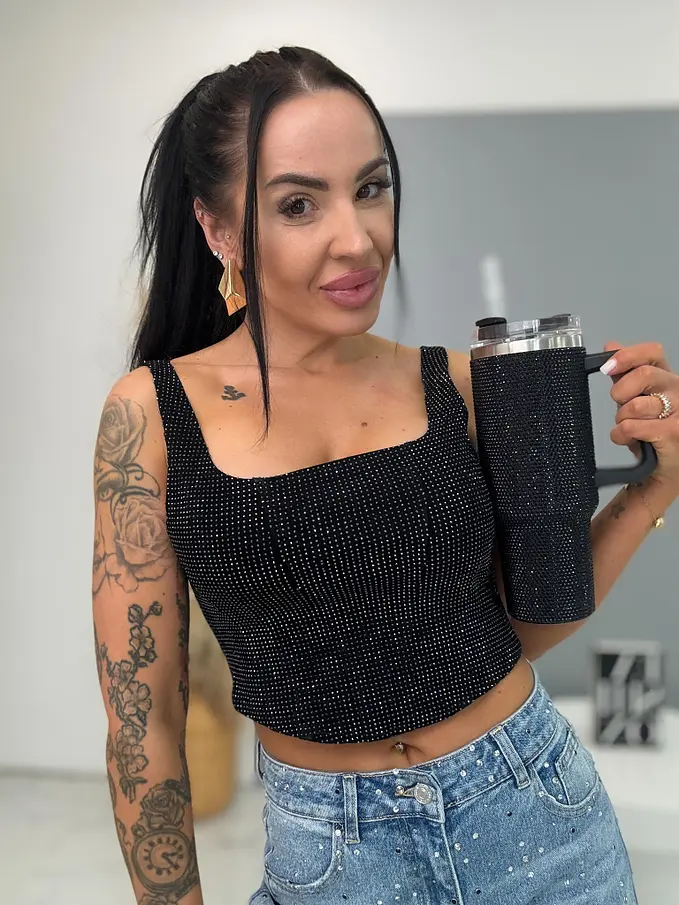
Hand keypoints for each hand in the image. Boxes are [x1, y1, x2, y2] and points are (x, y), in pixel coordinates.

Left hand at [602, 341, 678, 491]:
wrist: (664, 470)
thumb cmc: (652, 434)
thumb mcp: (637, 400)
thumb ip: (625, 375)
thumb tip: (612, 346)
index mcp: (667, 378)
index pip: (653, 352)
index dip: (628, 355)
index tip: (608, 367)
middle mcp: (678, 390)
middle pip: (644, 374)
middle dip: (621, 392)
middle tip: (620, 405)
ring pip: (634, 406)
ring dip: (622, 420)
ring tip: (630, 429)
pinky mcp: (674, 432)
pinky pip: (631, 427)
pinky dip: (621, 436)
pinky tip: (631, 441)